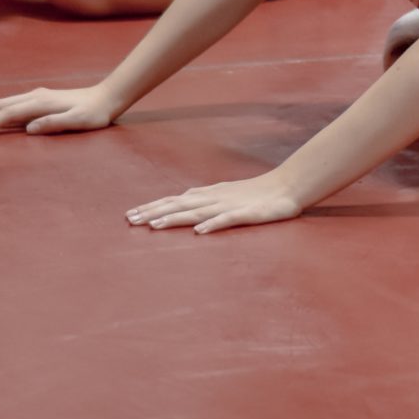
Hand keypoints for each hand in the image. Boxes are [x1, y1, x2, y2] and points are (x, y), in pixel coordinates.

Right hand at [0, 86, 123, 135]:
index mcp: (41, 103)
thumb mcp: (78, 121)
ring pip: (2, 102)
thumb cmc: (94, 114)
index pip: (9, 113)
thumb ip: (54, 124)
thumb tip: (29, 129)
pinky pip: (10, 103)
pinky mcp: (38, 99)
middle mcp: (34, 96)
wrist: (106, 97)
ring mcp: (36, 96)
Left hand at [125, 172, 303, 234]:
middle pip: (179, 205)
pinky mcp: (246, 214)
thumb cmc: (255, 193)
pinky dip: (212, 225)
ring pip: (197, 212)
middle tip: (131, 220)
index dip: (153, 206)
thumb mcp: (225, 194)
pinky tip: (199, 232)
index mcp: (208, 195)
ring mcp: (229, 206)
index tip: (131, 214)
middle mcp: (213, 198)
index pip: (175, 200)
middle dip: (154, 212)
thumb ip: (204, 198)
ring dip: (175, 218)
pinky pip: (227, 220)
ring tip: (154, 226)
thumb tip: (182, 200)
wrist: (287, 187)